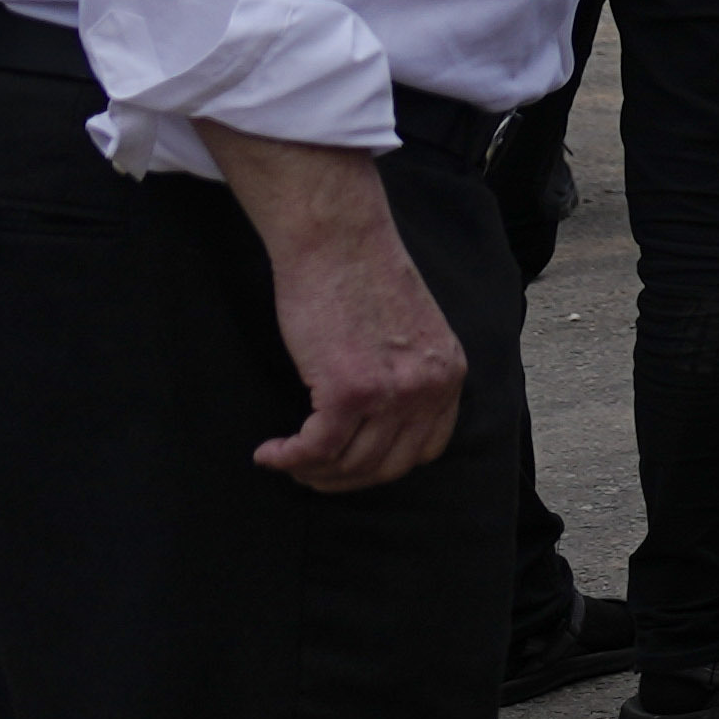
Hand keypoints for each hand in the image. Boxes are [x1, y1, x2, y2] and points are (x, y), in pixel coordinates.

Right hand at [257, 211, 472, 489]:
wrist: (338, 239)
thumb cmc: (359, 275)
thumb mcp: (407, 332)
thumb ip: (406, 372)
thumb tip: (379, 416)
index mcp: (449, 373)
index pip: (426, 448)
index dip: (382, 465)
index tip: (349, 463)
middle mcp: (430, 388)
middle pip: (388, 466)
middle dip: (344, 479)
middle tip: (307, 472)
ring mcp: (394, 392)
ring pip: (353, 464)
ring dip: (312, 472)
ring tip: (286, 461)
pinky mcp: (350, 391)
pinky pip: (318, 449)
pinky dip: (290, 459)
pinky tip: (270, 453)